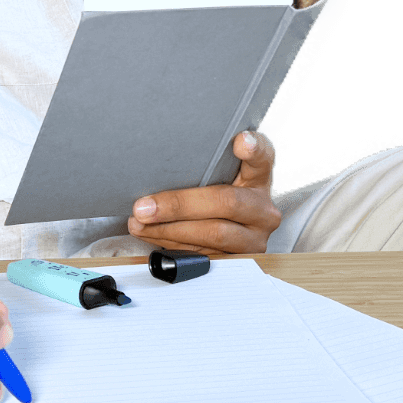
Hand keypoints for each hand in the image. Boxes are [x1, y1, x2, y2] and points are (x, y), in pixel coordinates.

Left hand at [127, 130, 282, 254]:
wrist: (227, 233)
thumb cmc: (213, 196)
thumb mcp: (214, 178)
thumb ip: (200, 166)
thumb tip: (153, 162)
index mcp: (257, 180)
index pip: (262, 158)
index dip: (254, 149)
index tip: (241, 141)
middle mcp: (261, 209)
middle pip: (225, 202)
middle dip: (179, 205)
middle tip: (145, 207)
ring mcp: (253, 238)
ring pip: (214, 235)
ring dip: (169, 230)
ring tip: (141, 223)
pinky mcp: (238, 261)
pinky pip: (204, 253)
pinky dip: (173, 244)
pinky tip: (152, 235)